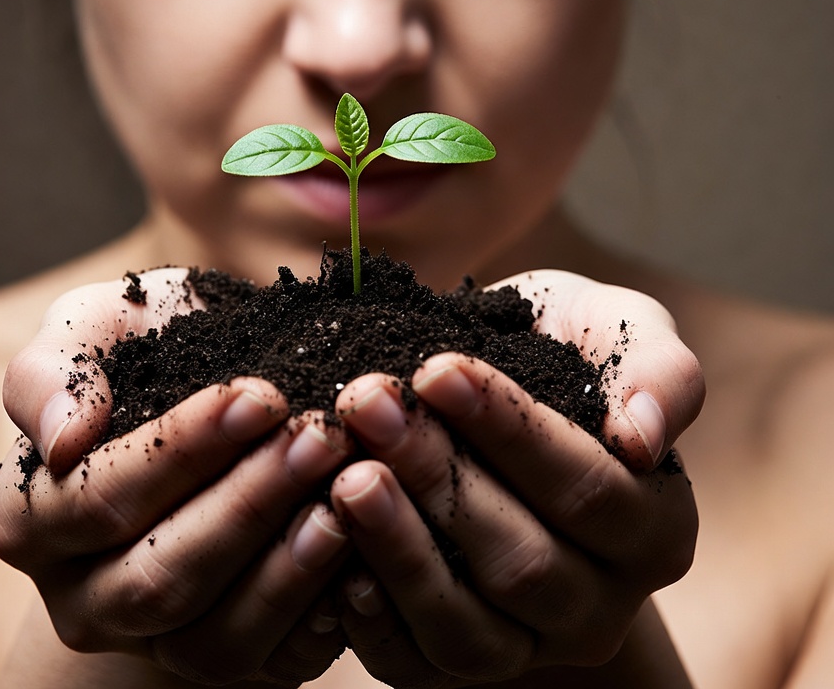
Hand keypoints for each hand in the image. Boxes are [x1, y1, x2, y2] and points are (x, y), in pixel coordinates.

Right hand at [0, 269, 353, 685]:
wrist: (215, 392)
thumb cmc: (149, 349)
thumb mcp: (94, 328)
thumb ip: (54, 371)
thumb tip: (63, 436)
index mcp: (31, 518)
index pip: (100, 500)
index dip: (184, 451)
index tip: (260, 395)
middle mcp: (83, 596)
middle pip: (160, 578)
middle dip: (249, 505)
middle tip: (321, 437)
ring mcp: (153, 639)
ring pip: (213, 639)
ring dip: (289, 566)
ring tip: (348, 495)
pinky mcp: (226, 654)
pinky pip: (270, 663)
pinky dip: (319, 617)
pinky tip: (363, 557)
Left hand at [328, 271, 701, 686]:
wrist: (499, 404)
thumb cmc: (564, 353)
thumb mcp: (620, 331)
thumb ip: (657, 370)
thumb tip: (643, 435)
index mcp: (655, 526)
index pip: (588, 490)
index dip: (510, 432)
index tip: (436, 368)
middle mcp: (600, 603)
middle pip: (522, 561)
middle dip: (436, 477)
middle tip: (366, 403)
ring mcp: (528, 644)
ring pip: (466, 625)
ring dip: (398, 547)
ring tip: (344, 474)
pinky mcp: (458, 663)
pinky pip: (413, 659)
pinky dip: (369, 612)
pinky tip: (330, 540)